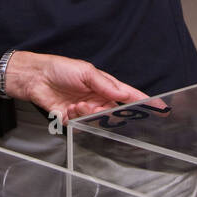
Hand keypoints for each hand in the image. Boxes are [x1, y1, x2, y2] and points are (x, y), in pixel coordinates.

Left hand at [1, 51, 149, 123]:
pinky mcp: (72, 119)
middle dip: (103, 113)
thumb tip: (124, 93)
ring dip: (86, 115)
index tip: (161, 108)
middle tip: (92, 106)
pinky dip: (73, 120)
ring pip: (96, 122)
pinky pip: (79, 127)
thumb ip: (105, 85)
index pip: (129, 96)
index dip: (145, 103)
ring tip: (75, 105)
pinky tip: (66, 110)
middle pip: (113, 114)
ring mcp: (86, 110)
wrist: (36, 78)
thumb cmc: (61, 69)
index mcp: (106, 86)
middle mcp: (98, 100)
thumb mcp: (86, 72)